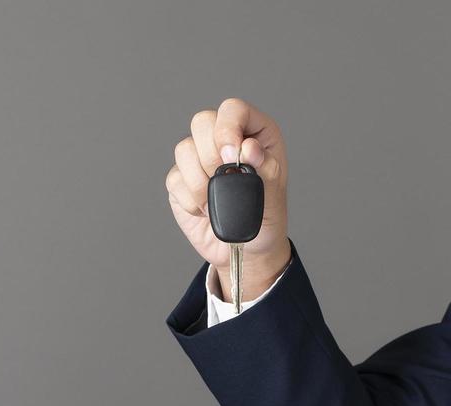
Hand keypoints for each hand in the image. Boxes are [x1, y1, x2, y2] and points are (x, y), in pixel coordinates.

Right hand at [163, 97, 292, 301]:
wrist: (247, 250)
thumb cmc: (266, 218)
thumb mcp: (275, 195)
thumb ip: (265, 169)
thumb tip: (249, 149)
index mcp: (254, 134)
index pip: (233, 110)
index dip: (228, 127)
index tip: (233, 154)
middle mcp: (225, 140)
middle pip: (202, 122)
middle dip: (211, 154)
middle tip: (224, 179)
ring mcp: (200, 158)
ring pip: (184, 149)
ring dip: (201, 181)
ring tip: (218, 201)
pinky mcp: (181, 180)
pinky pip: (175, 178)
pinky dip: (191, 199)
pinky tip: (206, 210)